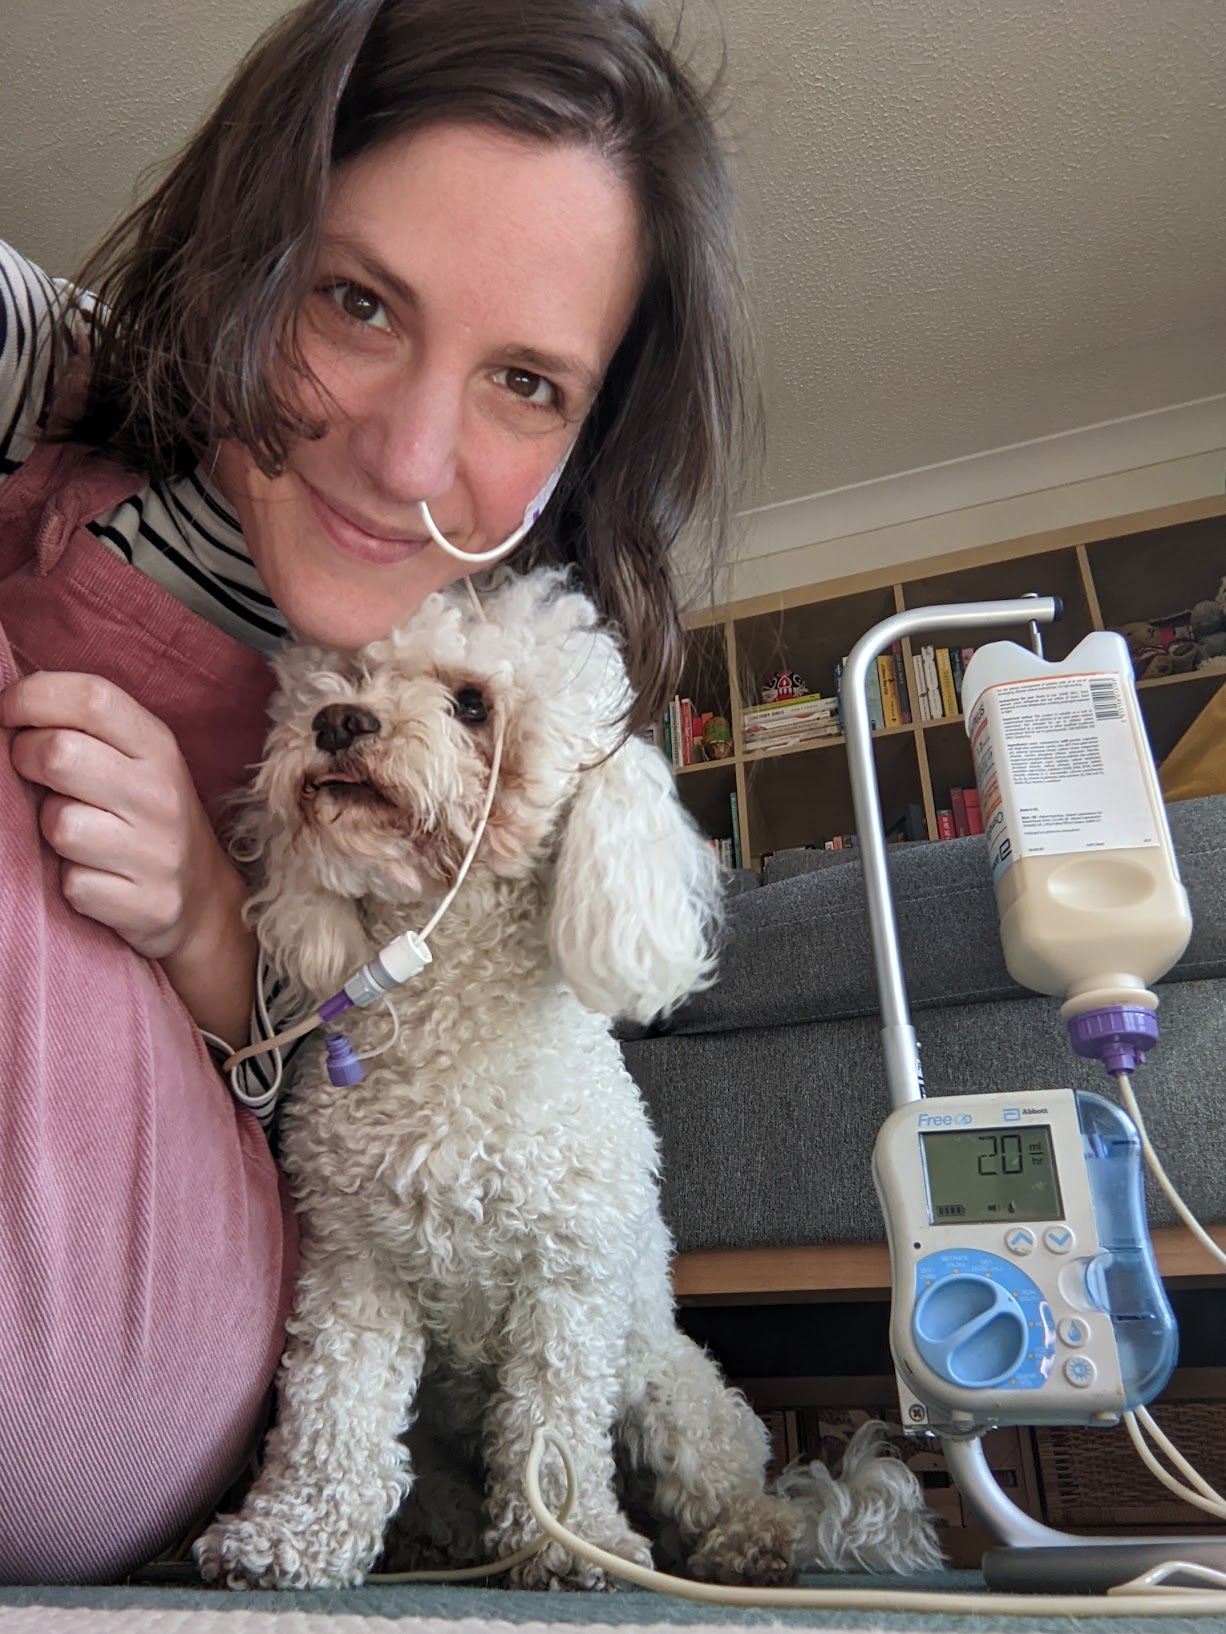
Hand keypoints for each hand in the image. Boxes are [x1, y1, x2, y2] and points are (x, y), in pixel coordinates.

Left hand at [1, 670, 234, 961]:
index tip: (7, 712)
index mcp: (157, 745)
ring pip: (60, 825)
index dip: (33, 698)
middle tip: (33, 772)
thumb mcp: (136, 757)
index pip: (91, 698)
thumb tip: (8, 709)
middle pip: (60, 755)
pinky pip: (74, 884)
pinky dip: (72, 882)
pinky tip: (95, 874)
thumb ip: (84, 728)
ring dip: (51, 831)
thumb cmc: (146, 813)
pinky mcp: (146, 903)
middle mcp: (160, 793)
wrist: (201, 894)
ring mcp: (156, 851)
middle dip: (25, 759)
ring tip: (77, 833)